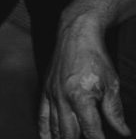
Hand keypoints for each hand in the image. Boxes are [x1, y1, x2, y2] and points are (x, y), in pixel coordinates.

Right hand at [39, 19, 130, 138]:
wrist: (75, 36)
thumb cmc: (95, 57)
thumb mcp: (112, 85)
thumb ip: (115, 112)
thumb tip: (123, 132)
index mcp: (81, 97)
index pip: (91, 131)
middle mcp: (63, 98)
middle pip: (69, 133)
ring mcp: (51, 95)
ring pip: (54, 127)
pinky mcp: (45, 90)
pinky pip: (41, 115)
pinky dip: (44, 130)